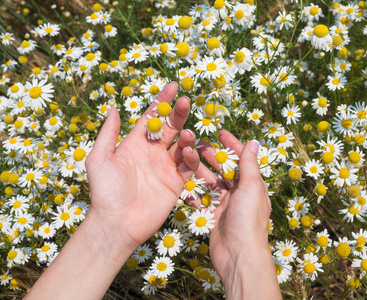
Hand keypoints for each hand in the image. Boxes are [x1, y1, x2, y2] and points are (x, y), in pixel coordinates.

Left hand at [85, 82, 198, 251]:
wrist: (116, 224)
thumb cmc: (105, 192)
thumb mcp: (99, 159)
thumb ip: (108, 134)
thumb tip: (112, 108)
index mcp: (135, 144)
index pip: (151, 117)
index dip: (162, 101)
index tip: (173, 86)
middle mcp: (152, 153)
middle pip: (170, 127)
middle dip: (178, 113)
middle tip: (186, 101)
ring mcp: (165, 168)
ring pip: (182, 145)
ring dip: (187, 136)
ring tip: (186, 133)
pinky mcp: (175, 183)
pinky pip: (188, 167)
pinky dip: (191, 158)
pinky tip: (189, 152)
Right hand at [196, 131, 280, 298]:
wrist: (238, 254)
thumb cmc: (248, 219)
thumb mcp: (251, 187)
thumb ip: (250, 164)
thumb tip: (254, 141)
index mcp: (252, 184)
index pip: (241, 159)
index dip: (232, 144)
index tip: (220, 132)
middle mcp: (240, 192)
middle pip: (224, 169)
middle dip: (212, 155)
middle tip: (197, 143)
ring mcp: (226, 204)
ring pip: (212, 182)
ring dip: (201, 169)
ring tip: (188, 157)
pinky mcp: (214, 215)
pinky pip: (203, 198)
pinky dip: (194, 190)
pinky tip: (184, 180)